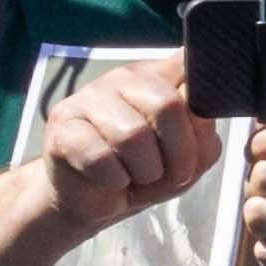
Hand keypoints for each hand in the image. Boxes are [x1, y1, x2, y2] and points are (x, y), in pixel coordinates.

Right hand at [29, 56, 218, 234]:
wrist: (94, 200)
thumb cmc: (144, 172)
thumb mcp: (189, 159)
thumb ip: (202, 132)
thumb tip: (199, 109)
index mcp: (160, 77)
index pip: (190, 64)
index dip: (202, 100)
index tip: (200, 124)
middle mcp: (124, 77)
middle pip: (167, 104)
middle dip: (178, 154)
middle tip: (166, 171)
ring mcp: (89, 96)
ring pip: (132, 134)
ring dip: (144, 171)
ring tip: (136, 175)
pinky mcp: (63, 124)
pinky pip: (101, 157)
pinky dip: (114, 179)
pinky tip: (109, 177)